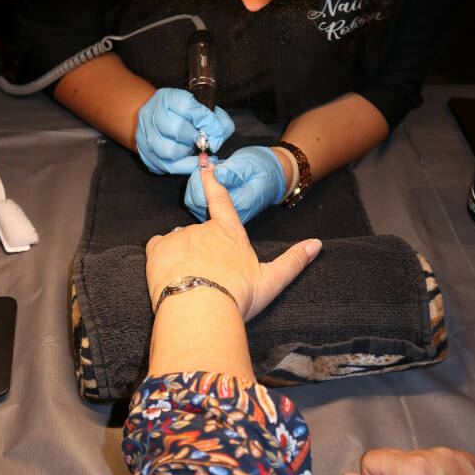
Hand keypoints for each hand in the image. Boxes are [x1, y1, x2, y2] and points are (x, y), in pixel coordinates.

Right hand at [136, 89, 233, 174]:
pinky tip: (196, 161)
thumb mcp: (201, 107)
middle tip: (202, 138)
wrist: (157, 122)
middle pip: (175, 129)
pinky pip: (170, 166)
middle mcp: (151, 116)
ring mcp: (146, 137)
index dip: (204, 118)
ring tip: (192, 146)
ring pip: (170, 150)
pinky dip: (187, 165)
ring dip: (187, 151)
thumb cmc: (183, 115)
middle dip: (194, 136)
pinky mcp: (148, 156)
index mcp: (166, 98)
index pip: (185, 105)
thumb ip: (216, 119)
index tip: (215, 127)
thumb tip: (217, 140)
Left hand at [147, 157, 320, 320]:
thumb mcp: (271, 281)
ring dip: (182, 257)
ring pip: (178, 242)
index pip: (221, 201)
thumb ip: (293, 261)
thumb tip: (317, 244)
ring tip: (190, 283)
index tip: (205, 164)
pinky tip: (169, 275)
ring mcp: (180, 235)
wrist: (202, 309)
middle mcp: (204, 229)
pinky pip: (157, 247)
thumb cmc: (237, 295)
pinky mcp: (159, 247)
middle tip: (207, 280)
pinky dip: (162, 258)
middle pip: (200, 234)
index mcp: (230, 233)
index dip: (212, 181)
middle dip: (200, 252)